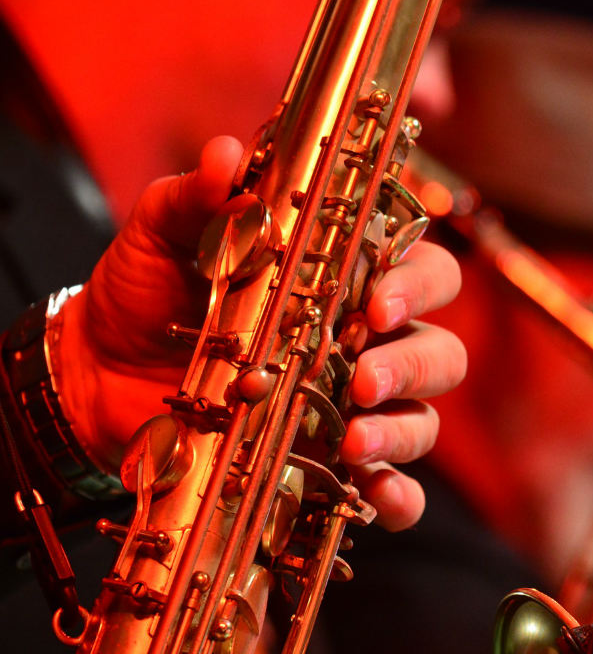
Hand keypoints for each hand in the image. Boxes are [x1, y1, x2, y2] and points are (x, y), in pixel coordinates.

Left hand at [56, 136, 463, 529]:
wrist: (92, 377)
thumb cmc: (143, 295)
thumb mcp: (162, 235)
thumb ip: (197, 197)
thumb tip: (227, 155)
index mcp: (343, 281)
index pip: (420, 269)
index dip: (417, 284)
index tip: (378, 304)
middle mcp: (363, 345)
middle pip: (439, 349)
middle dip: (414, 363)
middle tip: (361, 377)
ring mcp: (351, 409)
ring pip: (424, 417)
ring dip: (403, 429)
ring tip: (354, 439)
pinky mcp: (327, 465)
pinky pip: (394, 489)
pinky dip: (397, 497)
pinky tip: (376, 495)